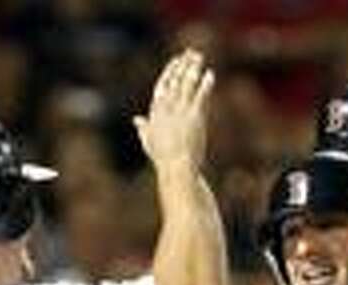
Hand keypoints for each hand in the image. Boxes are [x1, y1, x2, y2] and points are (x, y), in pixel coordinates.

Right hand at [133, 49, 214, 170]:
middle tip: (190, 53)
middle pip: (174, 80)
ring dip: (193, 68)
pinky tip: (210, 74)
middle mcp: (166, 108)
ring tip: (200, 57)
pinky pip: (200, 95)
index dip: (170, 72)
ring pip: (186, 84)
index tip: (176, 61)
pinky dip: (205, 83)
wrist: (177, 168)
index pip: (162, 86)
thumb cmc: (164, 160)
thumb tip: (137, 119)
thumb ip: (143, 128)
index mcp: (156, 113)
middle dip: (182, 64)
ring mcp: (180, 111)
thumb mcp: (149, 141)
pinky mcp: (194, 116)